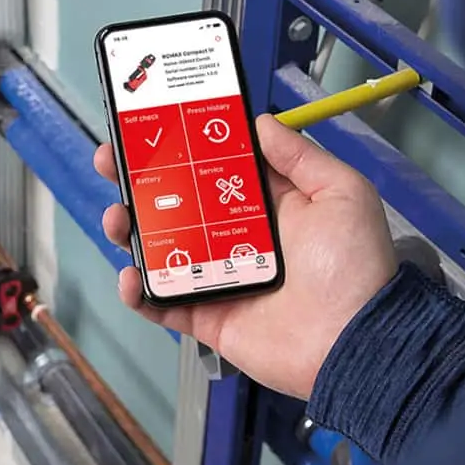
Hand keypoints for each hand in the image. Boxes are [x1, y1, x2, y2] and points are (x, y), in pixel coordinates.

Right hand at [96, 115, 396, 399]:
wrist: (355, 342)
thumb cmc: (354, 267)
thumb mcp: (341, 194)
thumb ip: (300, 156)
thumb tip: (260, 122)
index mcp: (264, 205)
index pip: (211, 167)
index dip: (179, 147)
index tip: (149, 127)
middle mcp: (235, 237)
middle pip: (173, 203)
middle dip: (137, 181)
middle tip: (110, 162)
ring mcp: (217, 277)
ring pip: (159, 247)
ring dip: (128, 229)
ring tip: (118, 218)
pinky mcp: (207, 316)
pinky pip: (162, 302)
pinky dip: (137, 291)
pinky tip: (130, 276)